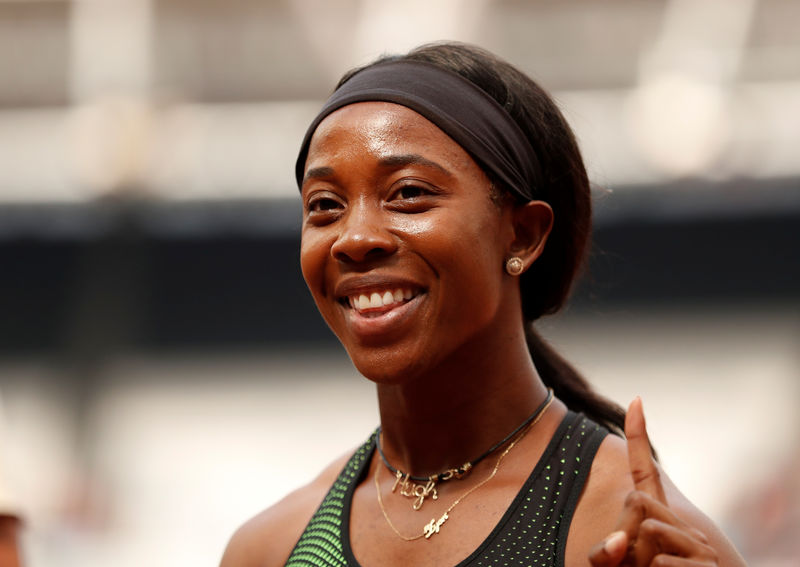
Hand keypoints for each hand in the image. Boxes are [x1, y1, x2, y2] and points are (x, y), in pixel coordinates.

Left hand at [589, 397, 718, 565]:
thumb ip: (610, 553)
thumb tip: (618, 541)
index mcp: (659, 519)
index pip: (646, 472)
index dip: (639, 435)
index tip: (634, 400)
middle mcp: (681, 524)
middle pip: (635, 502)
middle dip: (624, 530)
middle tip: (637, 562)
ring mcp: (698, 544)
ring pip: (647, 530)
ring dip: (638, 558)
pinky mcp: (708, 566)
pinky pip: (662, 561)